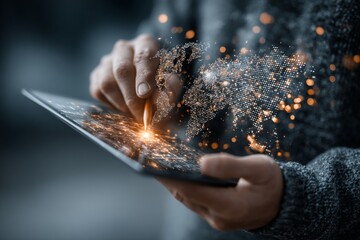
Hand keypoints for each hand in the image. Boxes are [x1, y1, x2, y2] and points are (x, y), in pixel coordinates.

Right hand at [90, 34, 180, 120]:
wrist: (149, 80)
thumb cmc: (162, 78)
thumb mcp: (171, 80)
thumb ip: (169, 87)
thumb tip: (161, 99)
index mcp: (145, 43)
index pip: (143, 56)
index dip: (144, 76)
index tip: (145, 94)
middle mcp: (124, 48)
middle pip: (122, 70)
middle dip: (132, 96)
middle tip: (141, 114)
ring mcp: (107, 60)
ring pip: (107, 83)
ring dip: (121, 103)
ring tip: (134, 114)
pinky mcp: (96, 74)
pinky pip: (98, 91)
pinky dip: (111, 104)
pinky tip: (124, 108)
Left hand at [159, 153, 282, 230]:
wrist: (284, 204)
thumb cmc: (273, 183)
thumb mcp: (259, 169)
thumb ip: (231, 166)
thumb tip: (202, 164)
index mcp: (230, 205)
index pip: (192, 191)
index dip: (172, 178)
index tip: (154, 165)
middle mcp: (219, 217)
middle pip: (186, 196)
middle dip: (168, 180)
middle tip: (151, 162)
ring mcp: (217, 220)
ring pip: (188, 201)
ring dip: (174, 185)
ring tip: (160, 168)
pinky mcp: (217, 217)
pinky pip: (195, 203)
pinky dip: (185, 190)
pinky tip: (179, 177)